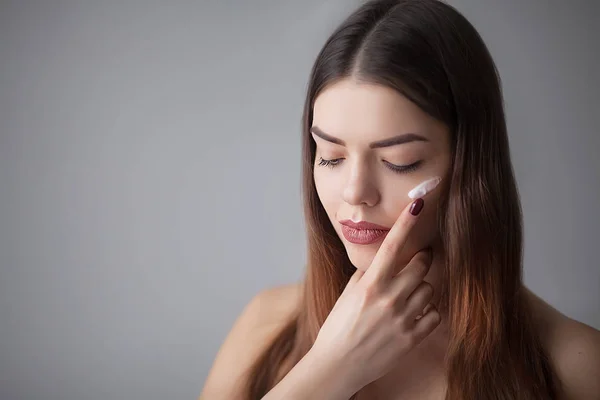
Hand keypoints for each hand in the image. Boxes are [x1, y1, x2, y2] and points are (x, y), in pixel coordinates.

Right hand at [310, 198, 440, 391]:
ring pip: (429, 288)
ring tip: (407, 296)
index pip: (392, 246)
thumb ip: (367, 275)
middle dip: (421, 258)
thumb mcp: (348, 295)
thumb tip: (382, 260)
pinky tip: (413, 314)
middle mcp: (389, 298)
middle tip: (415, 261)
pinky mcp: (413, 337)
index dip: (406, 222)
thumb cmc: (338, 328)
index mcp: (370, 285)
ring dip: (422, 287)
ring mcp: (403, 318)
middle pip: (421, 264)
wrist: (338, 365)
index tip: (418, 204)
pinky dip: (427, 311)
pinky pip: (434, 313)